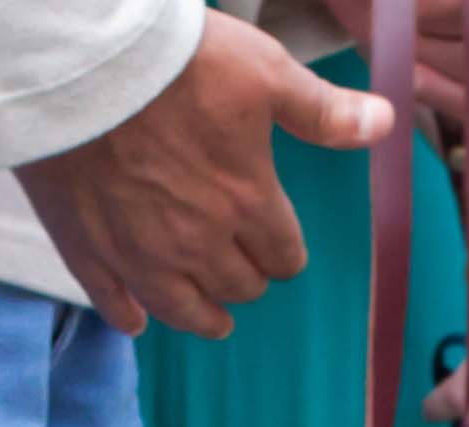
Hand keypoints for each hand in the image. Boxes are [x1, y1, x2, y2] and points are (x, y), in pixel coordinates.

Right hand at [19, 14, 389, 338]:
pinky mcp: (89, 250)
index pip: (283, 255)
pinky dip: (129, 316)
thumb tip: (384, 123)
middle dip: (248, 280)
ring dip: (203, 317)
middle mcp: (199, 243)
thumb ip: (322, 111)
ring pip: (184, 311)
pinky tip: (136, 321)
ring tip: (212, 320)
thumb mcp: (265, 72)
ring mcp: (141, 254)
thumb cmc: (178, 62)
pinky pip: (115, 303)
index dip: (285, 254)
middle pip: (238, 287)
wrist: (84, 63)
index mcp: (248, 203)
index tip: (280, 250)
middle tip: (245, 273)